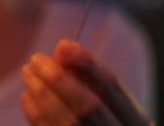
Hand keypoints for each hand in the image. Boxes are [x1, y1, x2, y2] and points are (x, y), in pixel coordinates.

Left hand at [20, 39, 151, 125]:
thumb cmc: (106, 124)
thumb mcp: (109, 104)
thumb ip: (89, 78)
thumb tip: (61, 50)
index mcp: (136, 122)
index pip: (111, 88)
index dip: (86, 64)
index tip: (62, 45)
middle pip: (88, 108)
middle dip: (59, 80)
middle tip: (35, 60)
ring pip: (68, 123)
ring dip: (42, 95)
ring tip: (27, 73)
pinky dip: (36, 115)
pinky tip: (27, 97)